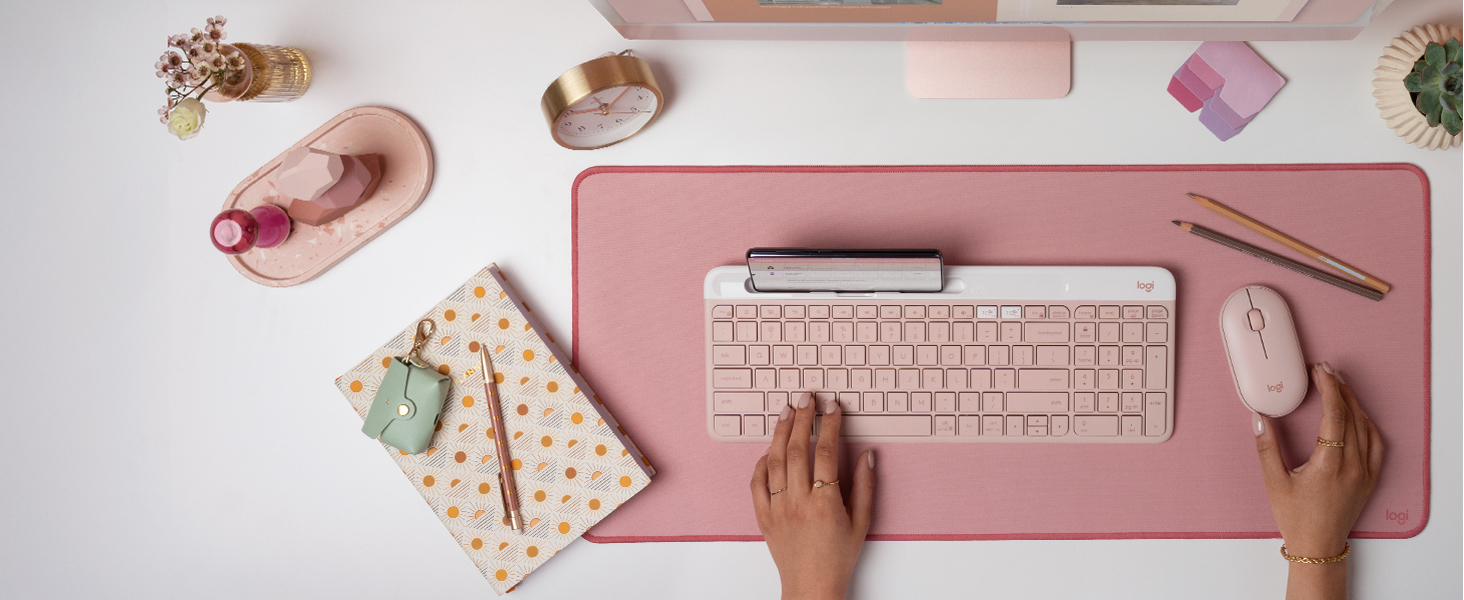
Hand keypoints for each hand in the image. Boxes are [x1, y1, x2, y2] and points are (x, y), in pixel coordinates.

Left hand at [751, 393, 874, 599]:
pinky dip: (761, 462)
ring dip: (780, 432)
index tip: (833, 407)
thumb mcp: (861, 522)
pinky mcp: (763, 516)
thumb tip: (867, 455)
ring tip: (787, 411)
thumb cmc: (838, 557)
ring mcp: (777, 508)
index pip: (825, 452)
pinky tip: (769, 449)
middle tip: (806, 398)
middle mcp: (798, 502)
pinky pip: (757, 483)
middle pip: (796, 449)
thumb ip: (864, 487)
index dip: (829, 425)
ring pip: (774, 461)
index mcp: (825, 503)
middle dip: (802, 418)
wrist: (811, 586)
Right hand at [1254, 362, 1382, 599]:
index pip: (1335, 414)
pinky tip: (1359, 416)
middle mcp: (1353, 465)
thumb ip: (1267, 448)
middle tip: (1326, 372)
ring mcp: (1366, 472)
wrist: (1318, 545)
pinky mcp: (1371, 479)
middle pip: (1352, 415)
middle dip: (1340, 389)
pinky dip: (1368, 424)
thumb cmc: (1296, 517)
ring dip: (1354, 403)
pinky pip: (1377, 444)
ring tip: (1339, 388)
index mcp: (1330, 463)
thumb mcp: (1275, 482)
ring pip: (1367, 426)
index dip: (1329, 388)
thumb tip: (1260, 418)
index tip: (1320, 372)